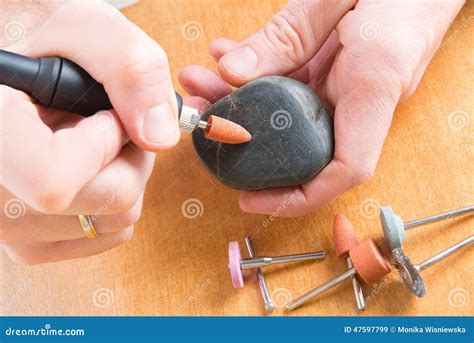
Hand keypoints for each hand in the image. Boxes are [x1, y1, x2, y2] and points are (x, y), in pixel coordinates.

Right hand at [0, 1, 178, 263]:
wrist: (24, 84)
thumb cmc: (51, 52)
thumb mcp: (86, 29)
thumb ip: (129, 67)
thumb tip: (160, 136)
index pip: (54, 181)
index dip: (101, 146)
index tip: (107, 116)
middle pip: (106, 202)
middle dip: (131, 155)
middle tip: (116, 122)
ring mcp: (9, 226)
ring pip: (114, 220)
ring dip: (125, 174)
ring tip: (98, 139)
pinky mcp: (32, 242)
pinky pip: (107, 232)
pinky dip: (115, 198)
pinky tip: (92, 167)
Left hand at [180, 0, 463, 216]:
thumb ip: (285, 36)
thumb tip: (232, 74)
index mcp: (373, 84)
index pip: (346, 169)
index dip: (298, 197)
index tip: (252, 199)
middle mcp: (363, 98)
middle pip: (301, 145)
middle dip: (248, 139)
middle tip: (205, 121)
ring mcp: (351, 89)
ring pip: (290, 116)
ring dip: (242, 102)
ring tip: (203, 82)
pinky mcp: (341, 75)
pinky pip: (294, 86)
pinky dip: (259, 76)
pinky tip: (230, 57)